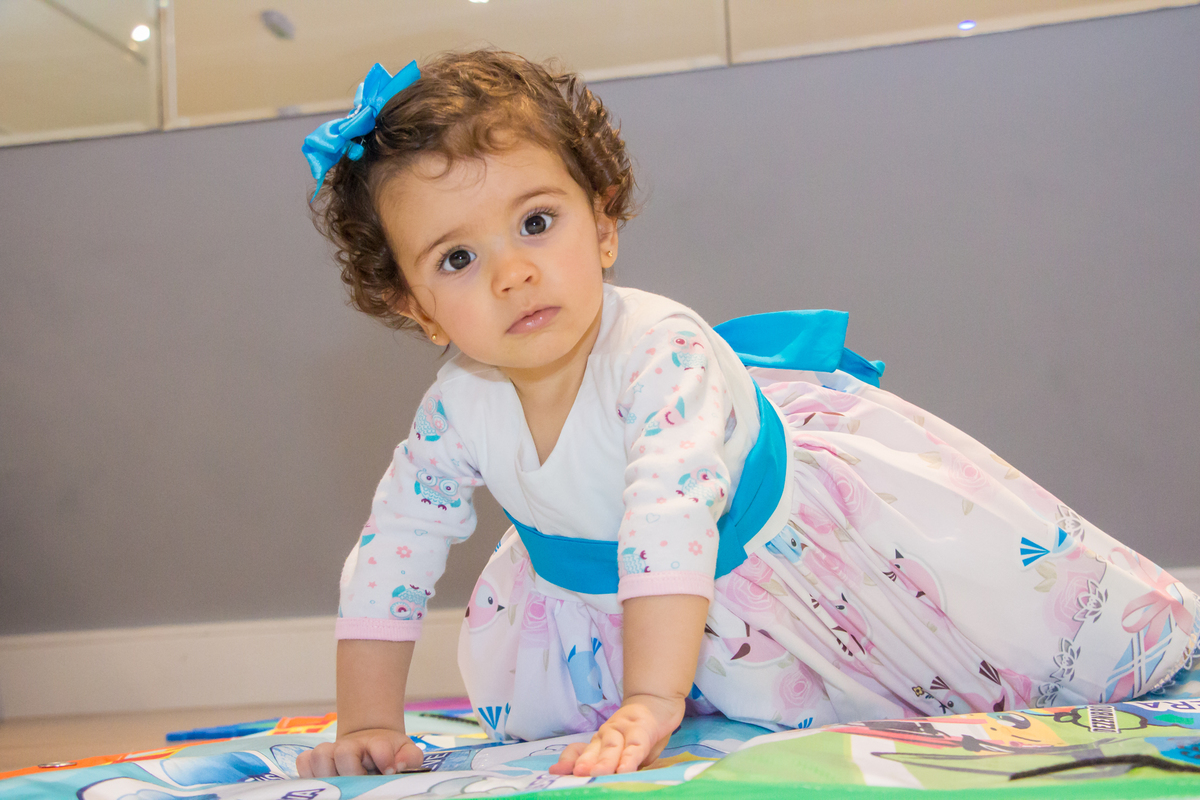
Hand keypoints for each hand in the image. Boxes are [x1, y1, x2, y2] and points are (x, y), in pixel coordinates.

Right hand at [296, 727, 422, 777]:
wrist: (370, 742)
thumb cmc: (390, 753)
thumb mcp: (406, 752)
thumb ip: (410, 758)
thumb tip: (397, 765)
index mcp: (377, 744)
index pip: (379, 747)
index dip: (384, 758)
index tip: (389, 771)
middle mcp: (351, 746)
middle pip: (344, 753)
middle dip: (353, 771)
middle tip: (361, 780)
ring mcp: (331, 752)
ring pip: (319, 756)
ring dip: (329, 772)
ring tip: (341, 783)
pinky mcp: (315, 760)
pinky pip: (303, 762)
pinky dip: (308, 772)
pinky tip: (324, 781)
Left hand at [549, 694, 684, 776]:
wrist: (655, 704)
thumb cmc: (636, 736)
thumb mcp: (620, 750)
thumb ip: (604, 761)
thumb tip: (588, 777)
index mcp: (598, 743)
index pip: (578, 750)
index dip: (567, 760)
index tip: (556, 771)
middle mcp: (606, 735)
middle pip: (593, 750)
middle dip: (584, 763)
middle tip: (577, 773)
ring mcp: (623, 731)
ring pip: (612, 747)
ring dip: (604, 761)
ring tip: (597, 773)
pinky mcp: (642, 731)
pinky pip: (635, 747)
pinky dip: (629, 759)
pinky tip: (625, 770)